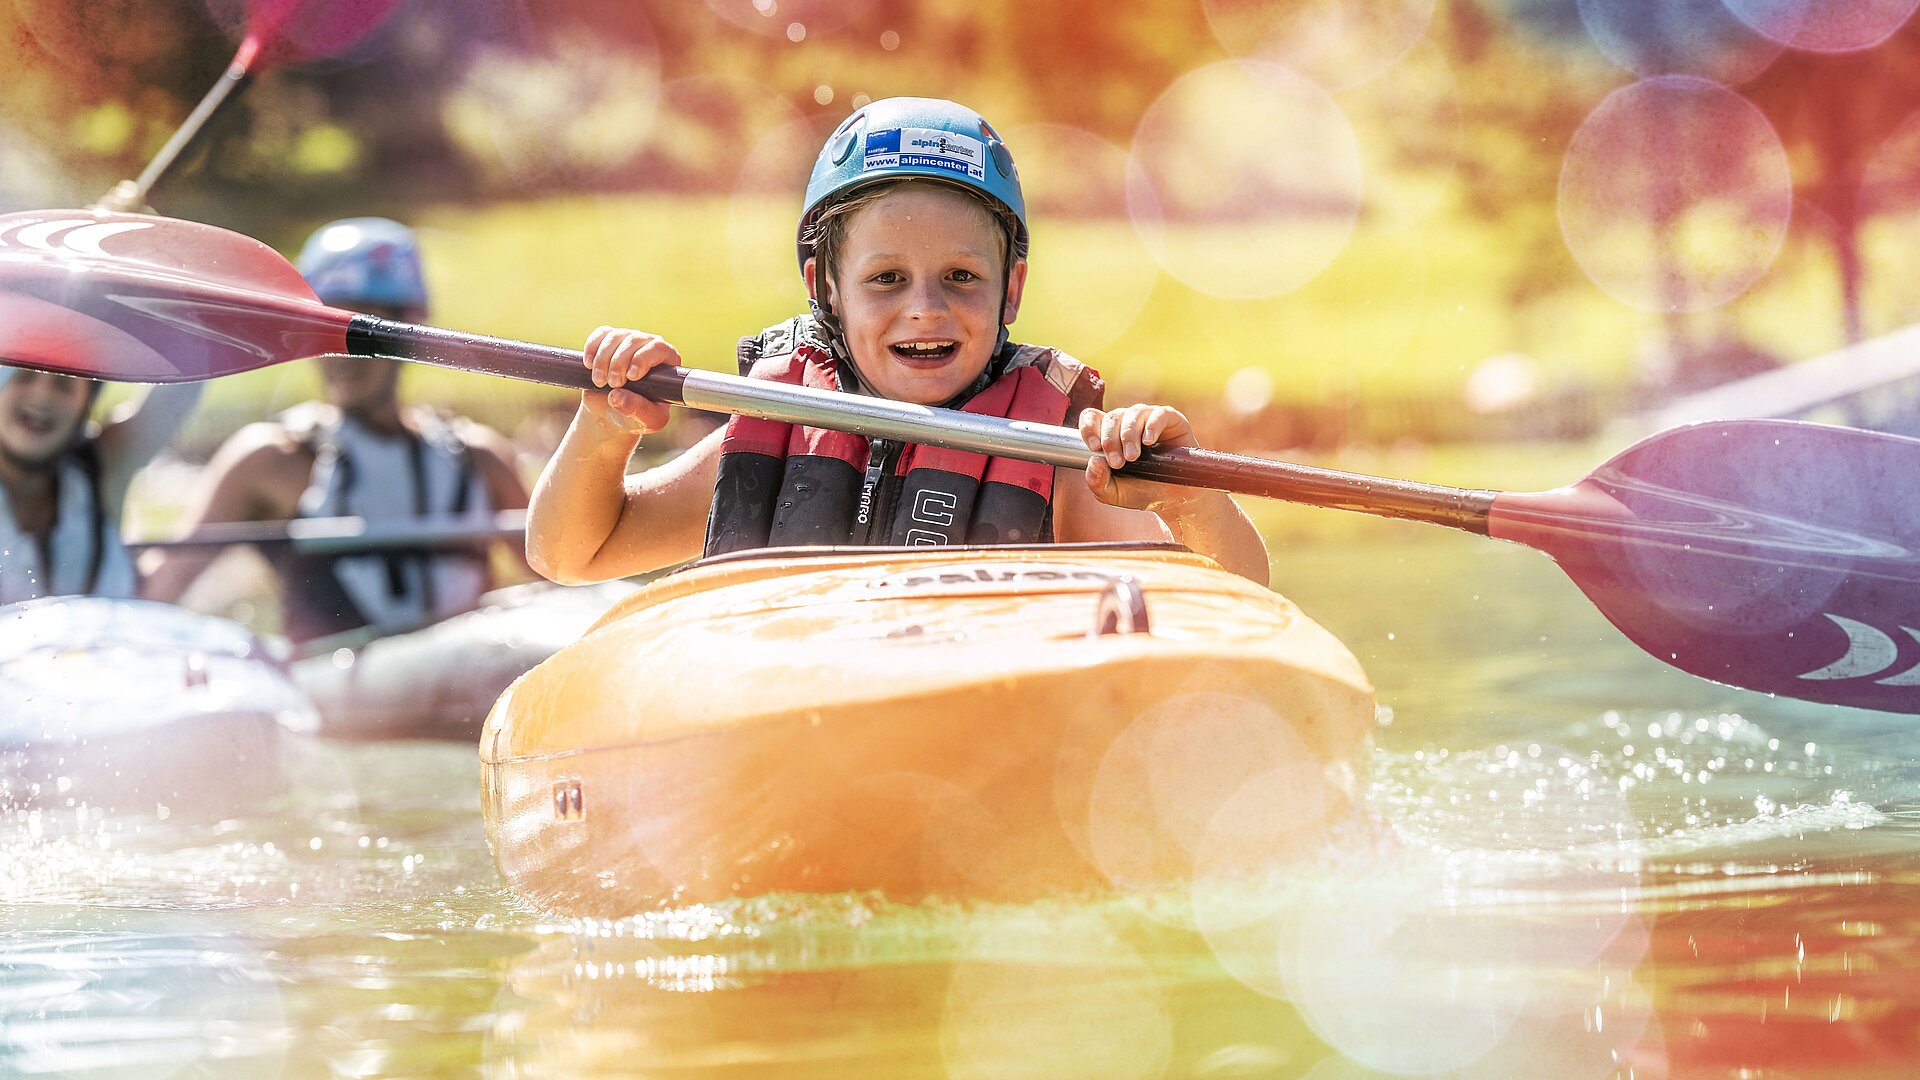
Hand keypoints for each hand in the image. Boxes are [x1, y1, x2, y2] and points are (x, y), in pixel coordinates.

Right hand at [581, 326, 677, 433]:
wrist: (612, 413)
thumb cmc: (637, 417)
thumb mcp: (646, 421)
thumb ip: (638, 410)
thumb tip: (617, 396)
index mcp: (667, 362)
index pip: (659, 348)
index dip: (642, 359)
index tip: (631, 377)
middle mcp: (649, 346)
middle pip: (634, 340)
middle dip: (619, 362)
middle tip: (613, 384)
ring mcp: (629, 340)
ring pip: (616, 337)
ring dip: (603, 359)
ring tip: (600, 381)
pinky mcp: (609, 340)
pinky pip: (601, 334)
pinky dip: (592, 348)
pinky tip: (589, 365)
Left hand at [1077, 404, 1204, 512]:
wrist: (1174, 499)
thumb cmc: (1141, 491)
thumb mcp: (1113, 494)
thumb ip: (1097, 482)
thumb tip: (1093, 461)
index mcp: (1109, 434)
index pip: (1092, 418)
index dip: (1089, 428)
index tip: (1094, 448)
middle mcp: (1127, 422)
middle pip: (1112, 418)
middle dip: (1111, 441)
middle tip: (1118, 463)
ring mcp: (1148, 418)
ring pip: (1132, 414)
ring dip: (1129, 436)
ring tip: (1133, 457)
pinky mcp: (1170, 419)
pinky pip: (1158, 414)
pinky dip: (1151, 427)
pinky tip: (1148, 442)